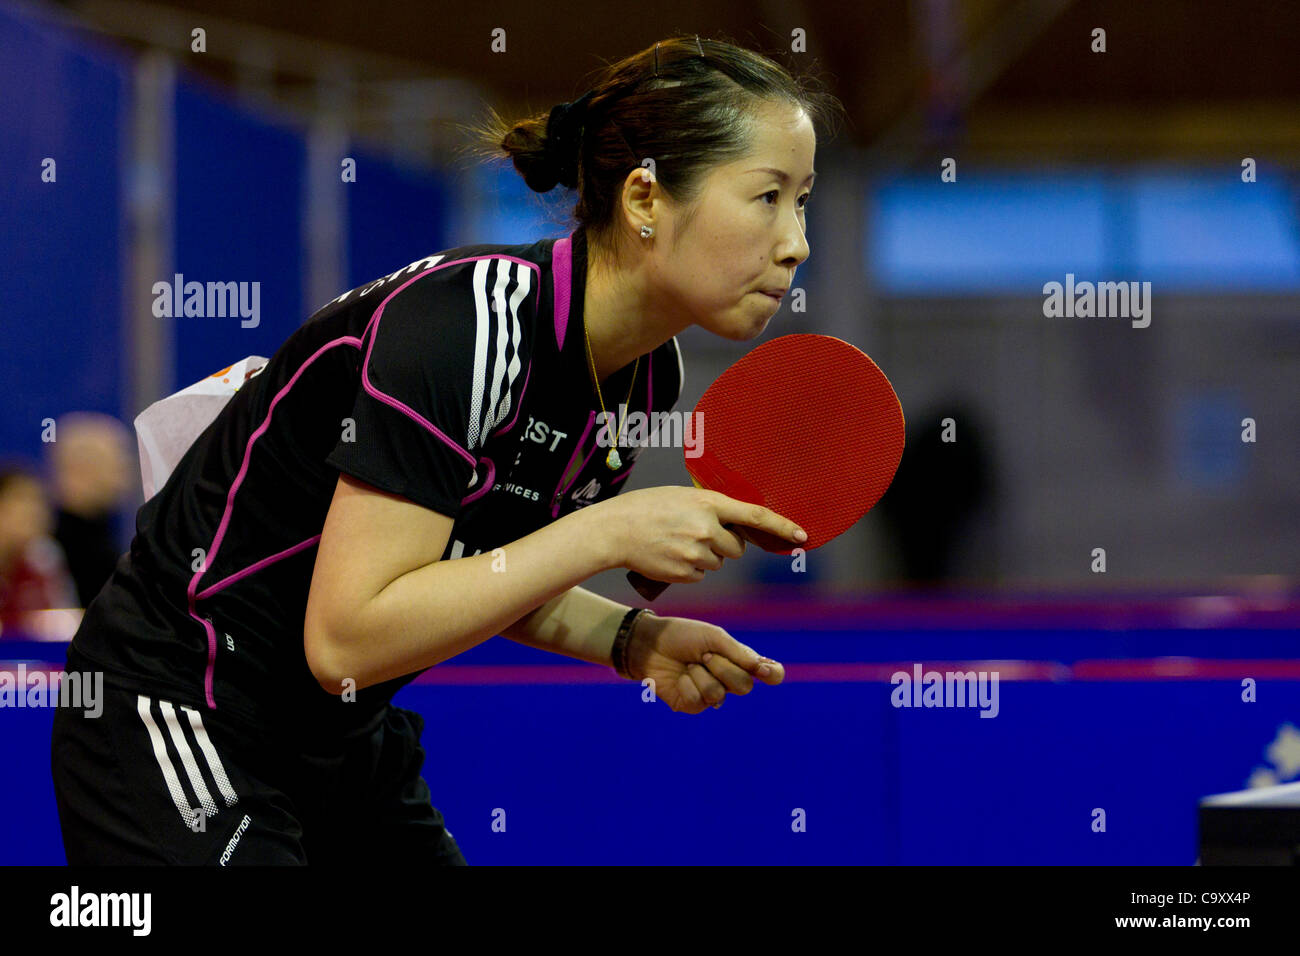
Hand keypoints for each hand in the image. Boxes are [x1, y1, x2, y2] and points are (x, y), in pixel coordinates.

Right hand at [594, 486, 806, 582]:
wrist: (615, 530)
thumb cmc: (646, 508)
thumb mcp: (681, 496)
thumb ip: (709, 507)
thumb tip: (733, 523)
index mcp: (708, 502)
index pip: (756, 515)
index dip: (782, 526)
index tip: (802, 536)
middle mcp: (707, 528)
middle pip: (737, 548)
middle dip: (725, 545)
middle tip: (697, 535)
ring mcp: (697, 552)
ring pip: (717, 562)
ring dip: (704, 557)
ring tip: (675, 543)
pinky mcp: (687, 573)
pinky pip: (701, 575)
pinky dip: (690, 569)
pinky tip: (669, 556)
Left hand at [624, 613, 784, 713]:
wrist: (649, 643)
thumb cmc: (682, 636)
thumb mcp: (712, 637)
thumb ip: (738, 653)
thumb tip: (762, 668)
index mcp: (739, 660)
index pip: (770, 673)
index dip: (772, 674)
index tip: (763, 670)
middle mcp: (729, 679)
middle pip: (744, 686)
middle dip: (723, 668)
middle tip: (704, 655)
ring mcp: (711, 694)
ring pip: (718, 695)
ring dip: (701, 675)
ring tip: (688, 664)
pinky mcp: (692, 705)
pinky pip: (698, 701)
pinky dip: (686, 684)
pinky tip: (679, 677)